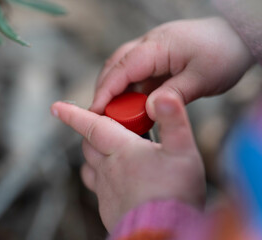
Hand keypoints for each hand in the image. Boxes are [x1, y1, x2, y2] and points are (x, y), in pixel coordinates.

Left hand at [51, 93, 205, 231]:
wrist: (163, 233)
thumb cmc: (174, 193)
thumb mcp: (183, 151)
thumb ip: (173, 120)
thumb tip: (161, 95)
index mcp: (121, 150)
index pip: (92, 125)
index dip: (73, 114)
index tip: (57, 107)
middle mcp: (107, 169)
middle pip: (89, 144)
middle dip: (92, 132)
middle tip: (108, 125)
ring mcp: (105, 190)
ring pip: (89, 166)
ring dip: (94, 155)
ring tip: (109, 152)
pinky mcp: (107, 208)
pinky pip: (97, 188)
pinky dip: (102, 178)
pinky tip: (119, 181)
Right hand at [90, 17, 254, 118]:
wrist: (238, 37)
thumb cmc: (224, 53)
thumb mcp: (202, 78)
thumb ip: (174, 94)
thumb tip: (149, 109)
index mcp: (158, 46)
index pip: (122, 68)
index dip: (106, 90)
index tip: (95, 112)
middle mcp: (150, 44)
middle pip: (115, 66)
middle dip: (104, 91)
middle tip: (101, 116)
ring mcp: (152, 50)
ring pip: (123, 69)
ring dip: (116, 91)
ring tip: (115, 114)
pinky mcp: (157, 58)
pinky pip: (136, 74)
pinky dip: (130, 90)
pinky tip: (133, 106)